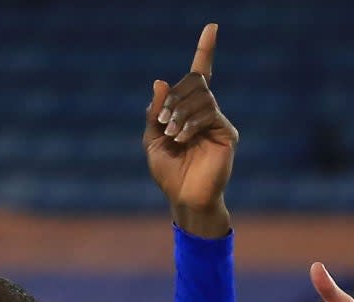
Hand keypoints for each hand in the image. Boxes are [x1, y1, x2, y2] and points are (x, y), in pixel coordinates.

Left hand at [144, 24, 238, 236]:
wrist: (183, 197)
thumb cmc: (168, 172)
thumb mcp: (151, 140)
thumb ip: (154, 112)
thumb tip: (161, 80)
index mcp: (188, 111)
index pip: (200, 75)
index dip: (205, 51)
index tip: (211, 27)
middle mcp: (206, 112)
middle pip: (194, 84)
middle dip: (173, 99)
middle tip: (163, 122)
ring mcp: (218, 121)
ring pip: (201, 97)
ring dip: (179, 113)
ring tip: (171, 134)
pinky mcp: (227, 133)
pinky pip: (209, 113)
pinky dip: (190, 124)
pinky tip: (181, 139)